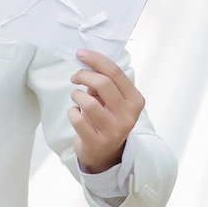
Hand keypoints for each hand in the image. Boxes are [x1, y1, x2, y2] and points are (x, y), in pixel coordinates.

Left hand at [70, 49, 144, 173]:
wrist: (105, 152)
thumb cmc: (107, 117)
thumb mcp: (112, 99)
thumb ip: (104, 81)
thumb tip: (86, 60)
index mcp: (135, 100)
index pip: (115, 73)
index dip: (96, 60)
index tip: (80, 54)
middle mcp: (128, 116)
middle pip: (103, 84)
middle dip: (83, 75)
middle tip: (75, 77)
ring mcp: (114, 131)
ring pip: (88, 102)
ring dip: (77, 95)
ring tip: (76, 97)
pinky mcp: (97, 142)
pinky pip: (77, 118)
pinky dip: (72, 111)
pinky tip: (75, 113)